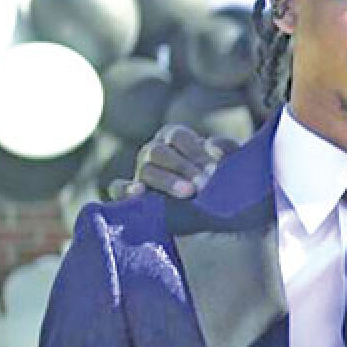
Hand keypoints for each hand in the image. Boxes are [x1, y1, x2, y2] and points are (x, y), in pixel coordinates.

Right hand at [105, 125, 237, 199]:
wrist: (212, 211)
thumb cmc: (219, 179)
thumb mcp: (228, 163)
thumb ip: (227, 150)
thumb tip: (212, 145)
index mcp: (174, 138)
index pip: (177, 136)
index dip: (194, 150)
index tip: (213, 168)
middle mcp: (154, 151)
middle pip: (159, 151)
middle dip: (182, 167)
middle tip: (204, 184)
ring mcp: (141, 172)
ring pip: (146, 170)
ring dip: (167, 181)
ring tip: (188, 192)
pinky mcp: (131, 194)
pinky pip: (117, 188)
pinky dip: (125, 190)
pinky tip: (139, 194)